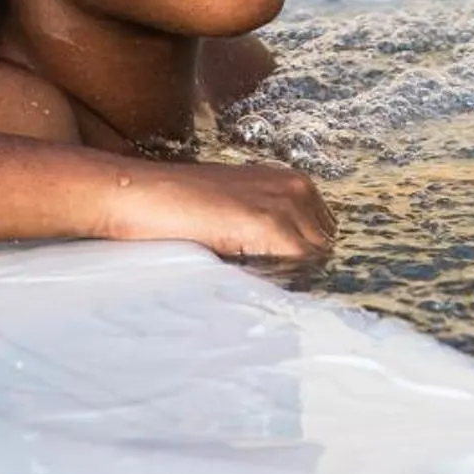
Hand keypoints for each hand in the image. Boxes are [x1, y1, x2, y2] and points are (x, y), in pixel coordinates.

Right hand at [97, 156, 335, 267]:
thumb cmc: (186, 207)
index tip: (291, 284)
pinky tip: (255, 283)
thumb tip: (299, 268)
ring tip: (260, 287)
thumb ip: (274, 229)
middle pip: (327, 249)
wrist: (146, 194)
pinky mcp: (269, 225)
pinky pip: (299, 266)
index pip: (326, 237)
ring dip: (297, 280)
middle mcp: (297, 188)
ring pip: (316, 260)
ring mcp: (285, 204)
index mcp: (295, 183)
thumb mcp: (240, 209)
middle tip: (274, 291)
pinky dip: (285, 283)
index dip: (311, 265)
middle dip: (308, 272)